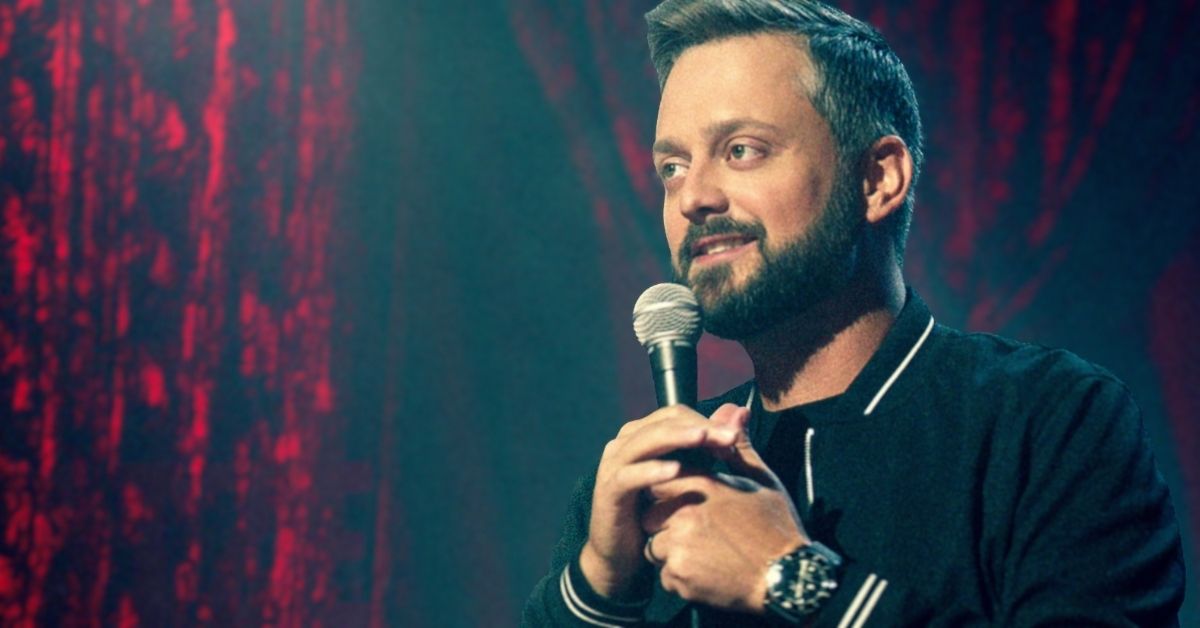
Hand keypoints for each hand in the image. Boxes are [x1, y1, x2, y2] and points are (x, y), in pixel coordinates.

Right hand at [580, 405, 741, 598]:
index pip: (677, 414)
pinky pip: (629, 476)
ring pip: (647, 441)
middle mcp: (625, 442)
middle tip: (730, 438)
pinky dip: (652, 470)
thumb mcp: (691, 476)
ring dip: (677, 438)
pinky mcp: (608, 491)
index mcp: (643, 433)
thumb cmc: (660, 513)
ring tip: (704, 439)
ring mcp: (613, 464)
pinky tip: (675, 470)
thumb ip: (711, 445)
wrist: (624, 554)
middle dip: (699, 427)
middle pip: (664, 422)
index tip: (735, 438)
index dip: (707, 421)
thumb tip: (740, 411)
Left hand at [641, 403, 808, 611]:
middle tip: (699, 534)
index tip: (689, 505)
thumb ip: (736, 446)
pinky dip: (680, 578)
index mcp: (701, 486)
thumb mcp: (761, 480)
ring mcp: (679, 546)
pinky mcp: (678, 576)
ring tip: (707, 554)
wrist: (788, 579)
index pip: (660, 481)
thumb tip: (732, 409)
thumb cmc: (775, 527)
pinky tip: (708, 573)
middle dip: (665, 524)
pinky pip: (665, 575)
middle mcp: (684, 513)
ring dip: (671, 552)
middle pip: (650, 515)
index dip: (671, 494)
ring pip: (654, 547)